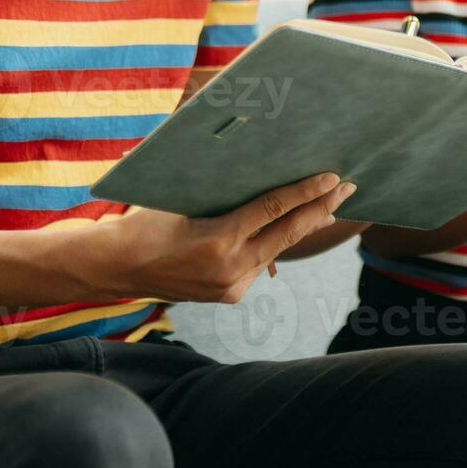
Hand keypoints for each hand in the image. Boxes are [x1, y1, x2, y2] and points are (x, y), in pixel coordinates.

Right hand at [92, 174, 356, 304]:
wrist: (118, 266)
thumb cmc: (146, 220)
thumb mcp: (184, 198)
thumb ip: (224, 192)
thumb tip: (262, 171)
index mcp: (217, 239)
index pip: (272, 210)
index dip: (305, 192)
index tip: (331, 177)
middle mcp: (229, 268)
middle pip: (288, 234)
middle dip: (321, 208)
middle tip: (348, 187)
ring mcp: (231, 287)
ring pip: (277, 250)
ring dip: (302, 226)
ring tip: (329, 204)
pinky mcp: (230, 296)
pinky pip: (259, 264)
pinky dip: (271, 245)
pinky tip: (289, 227)